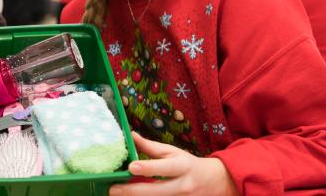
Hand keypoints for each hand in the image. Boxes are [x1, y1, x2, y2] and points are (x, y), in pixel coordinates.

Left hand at [109, 132, 237, 195]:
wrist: (212, 182)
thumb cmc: (187, 164)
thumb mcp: (172, 152)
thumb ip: (150, 147)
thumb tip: (130, 135)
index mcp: (180, 166)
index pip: (163, 167)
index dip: (147, 168)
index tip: (131, 167)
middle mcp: (181, 186)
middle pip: (156, 191)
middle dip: (131, 191)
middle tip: (112, 189)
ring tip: (117, 194)